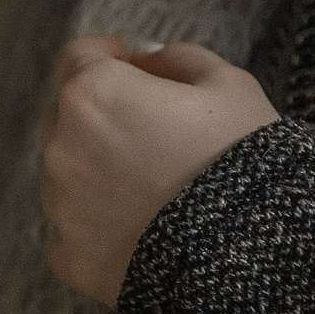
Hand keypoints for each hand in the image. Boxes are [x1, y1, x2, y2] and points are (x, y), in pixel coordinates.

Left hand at [42, 35, 280, 307]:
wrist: (253, 254)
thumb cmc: (244, 159)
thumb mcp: (228, 85)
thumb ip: (178, 60)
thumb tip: (148, 61)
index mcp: (94, 94)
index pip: (78, 57)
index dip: (106, 56)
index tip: (128, 62)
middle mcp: (62, 146)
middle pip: (68, 117)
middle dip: (103, 116)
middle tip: (152, 131)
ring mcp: (61, 207)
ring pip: (70, 176)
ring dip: (99, 172)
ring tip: (156, 189)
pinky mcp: (71, 258)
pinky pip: (76, 234)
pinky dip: (100, 230)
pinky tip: (141, 232)